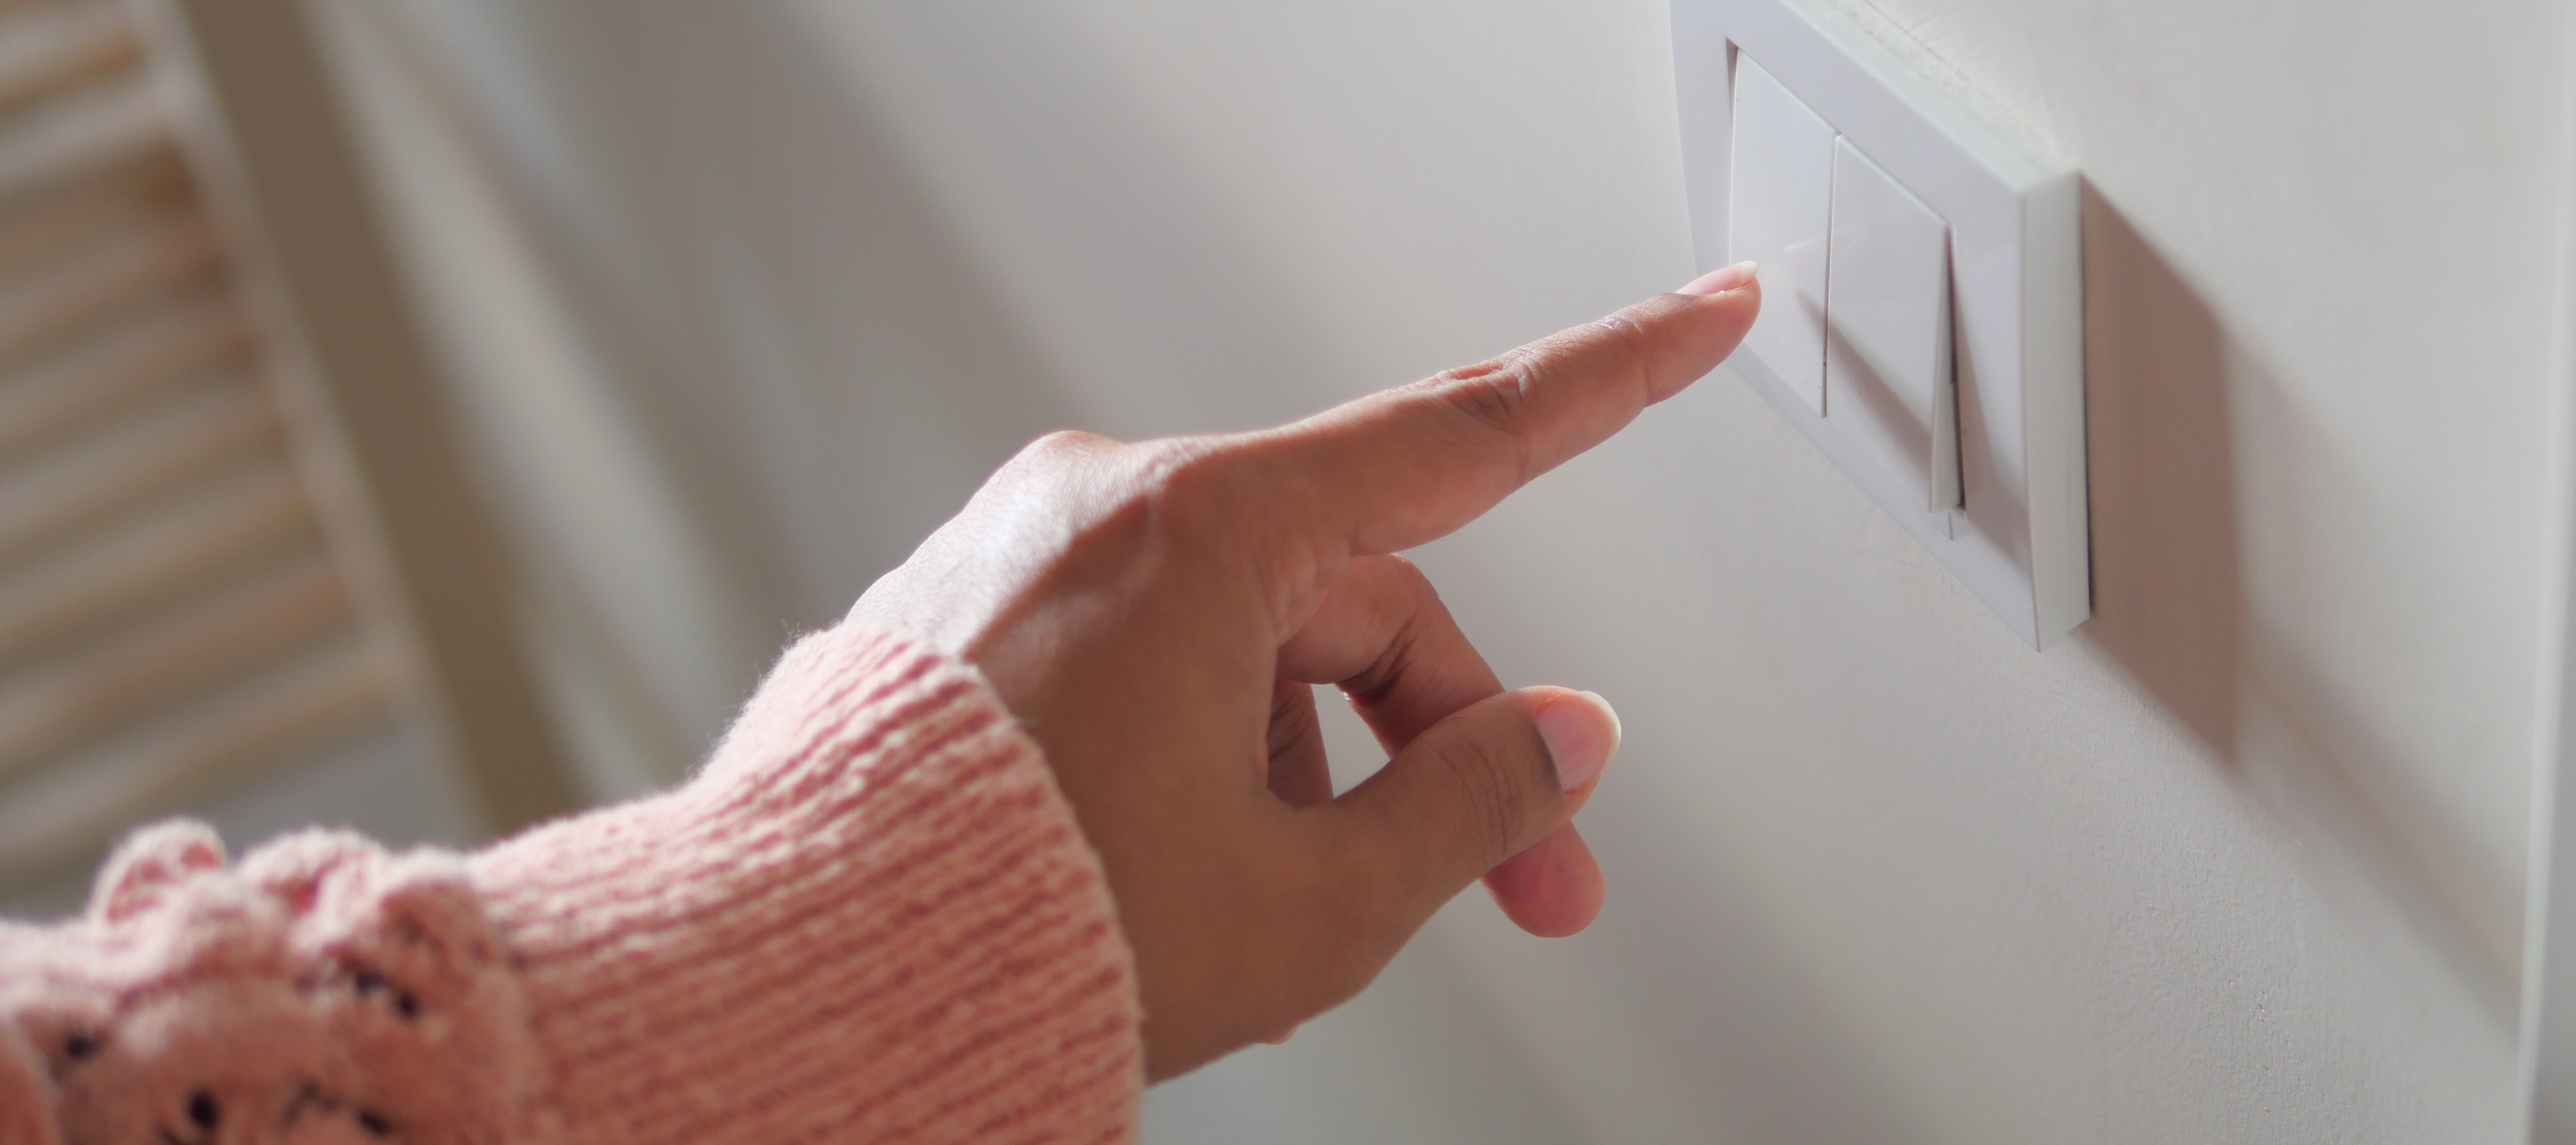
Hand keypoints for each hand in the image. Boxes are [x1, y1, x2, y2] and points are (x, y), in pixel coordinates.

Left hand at [849, 264, 1760, 1078]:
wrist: (799, 986)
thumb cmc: (1010, 926)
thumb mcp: (1309, 900)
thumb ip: (1469, 804)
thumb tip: (1554, 742)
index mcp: (1199, 532)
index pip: (1464, 439)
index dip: (1612, 380)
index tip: (1700, 317)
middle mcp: (1105, 509)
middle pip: (1355, 603)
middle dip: (1445, 750)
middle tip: (1526, 886)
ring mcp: (1029, 558)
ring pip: (1250, 646)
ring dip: (1310, 775)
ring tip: (1279, 916)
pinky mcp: (979, 617)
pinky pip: (1149, 660)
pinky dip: (1205, 755)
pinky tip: (1195, 869)